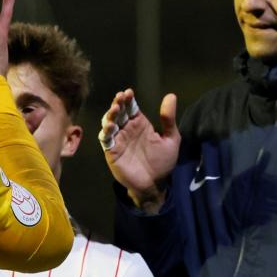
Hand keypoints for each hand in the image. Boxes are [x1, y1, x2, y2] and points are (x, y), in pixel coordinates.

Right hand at [99, 89, 180, 211]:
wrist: (155, 184)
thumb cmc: (162, 162)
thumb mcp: (171, 139)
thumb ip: (169, 119)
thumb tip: (171, 95)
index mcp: (140, 124)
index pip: (131, 107)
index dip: (128, 99)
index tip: (128, 92)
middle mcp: (127, 129)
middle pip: (119, 112)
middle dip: (118, 103)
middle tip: (120, 97)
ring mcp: (118, 140)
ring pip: (109, 123)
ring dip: (110, 115)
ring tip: (115, 109)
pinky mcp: (112, 151)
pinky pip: (105, 139)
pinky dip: (105, 132)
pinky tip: (110, 127)